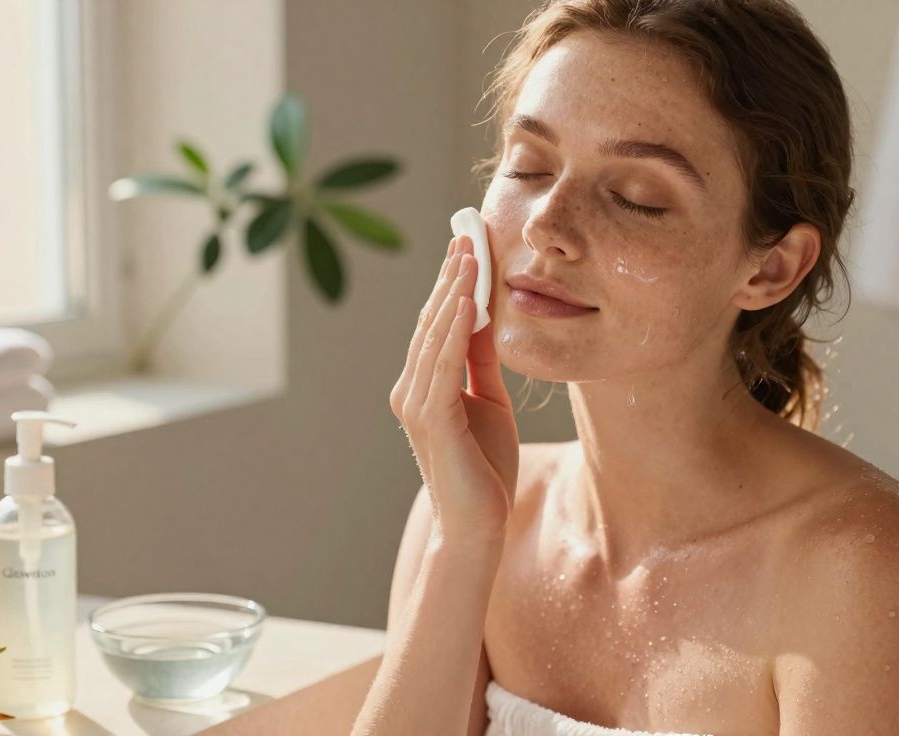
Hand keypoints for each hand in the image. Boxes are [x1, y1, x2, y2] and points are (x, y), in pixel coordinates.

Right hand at [390, 234, 519, 545]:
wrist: (478, 526)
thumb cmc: (484, 470)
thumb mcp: (488, 402)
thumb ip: (481, 363)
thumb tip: (486, 318)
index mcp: (422, 387)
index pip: (435, 327)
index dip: (450, 287)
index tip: (466, 250)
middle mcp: (410, 391)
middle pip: (430, 324)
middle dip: (450, 280)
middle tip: (466, 238)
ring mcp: (416, 405)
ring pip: (435, 338)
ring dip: (452, 294)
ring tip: (468, 258)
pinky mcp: (432, 420)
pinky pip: (443, 365)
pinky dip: (454, 330)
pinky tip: (469, 302)